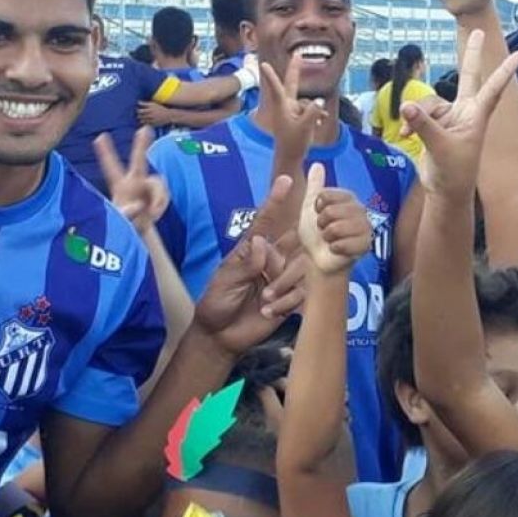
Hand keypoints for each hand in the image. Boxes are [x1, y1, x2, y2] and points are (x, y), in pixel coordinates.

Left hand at [94, 127, 168, 233]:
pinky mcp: (159, 195)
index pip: (111, 167)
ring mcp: (148, 187)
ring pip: (158, 182)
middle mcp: (134, 182)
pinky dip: (162, 203)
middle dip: (142, 145)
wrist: (141, 232)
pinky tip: (155, 213)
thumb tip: (138, 205)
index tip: (99, 137)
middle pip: (139, 161)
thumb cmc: (125, 225)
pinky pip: (164, 193)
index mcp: (119, 186)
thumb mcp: (121, 221)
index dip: (106, 153)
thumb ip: (126, 213)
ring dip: (158, 197)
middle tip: (145, 129)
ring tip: (153, 212)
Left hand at [137, 101, 171, 126]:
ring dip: (141, 119)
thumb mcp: (153, 104)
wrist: (169, 115)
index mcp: (149, 109)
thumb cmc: (160, 108)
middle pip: (140, 116)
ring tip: (142, 117)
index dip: (137, 110)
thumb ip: (145, 103)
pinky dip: (145, 122)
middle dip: (138, 115)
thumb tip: (138, 102)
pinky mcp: (153, 124)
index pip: (139, 111)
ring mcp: (151, 120)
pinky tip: (146, 121)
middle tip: (139, 114)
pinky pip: (146, 124)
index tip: (138, 110)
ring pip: (142, 120)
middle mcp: (150, 115)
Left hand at [191, 176, 308, 357]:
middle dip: (292, 249)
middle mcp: (271, 259)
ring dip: (283, 284)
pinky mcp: (291, 297)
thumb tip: (262, 243)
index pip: (265, 222)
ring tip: (264, 300)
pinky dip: (285, 301)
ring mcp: (282, 277)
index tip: (285, 180)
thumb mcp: (225, 282)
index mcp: (252, 250)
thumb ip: (245, 264)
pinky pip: (300, 292)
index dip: (275, 201)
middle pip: (292, 242)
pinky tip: (269, 311)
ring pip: (299, 268)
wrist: (222, 336)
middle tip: (276, 271)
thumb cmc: (217, 303)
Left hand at [260, 56, 327, 163]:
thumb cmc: (294, 143)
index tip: (264, 65)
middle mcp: (286, 105)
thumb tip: (319, 100)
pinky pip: (310, 109)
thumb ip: (313, 111)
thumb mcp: (305, 127)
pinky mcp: (297, 115)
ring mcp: (292, 110)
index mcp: (282, 107)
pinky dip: (316, 114)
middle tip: (297, 55)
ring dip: (315, 110)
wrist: (290, 157)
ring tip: (320, 122)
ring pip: (307, 102)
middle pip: (291, 83)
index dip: (271, 76)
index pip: (277, 88)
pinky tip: (322, 122)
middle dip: (295, 70)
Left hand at [298, 163, 372, 273]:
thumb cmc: (315, 232)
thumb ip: (315, 186)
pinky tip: (339, 249)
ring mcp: (366, 227)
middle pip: (331, 212)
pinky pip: (343, 243)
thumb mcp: (310, 207)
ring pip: (336, 228)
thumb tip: (317, 163)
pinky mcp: (366, 244)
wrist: (320, 258)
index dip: (318, 208)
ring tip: (332, 239)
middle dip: (322, 224)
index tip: (320, 215)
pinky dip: (335, 248)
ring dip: (328, 237)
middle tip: (326, 230)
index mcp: (348, 197)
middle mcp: (360, 209)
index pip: (326, 195)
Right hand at [401, 30, 517, 198]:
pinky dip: (411, 124)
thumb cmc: (454, 172)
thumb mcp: (440, 147)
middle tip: (478, 32)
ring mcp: (450, 117)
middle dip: (471, 55)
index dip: (505, 70)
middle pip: (468, 76)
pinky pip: (419, 114)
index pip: (493, 88)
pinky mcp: (435, 125)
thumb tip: (407, 106)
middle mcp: (465, 112)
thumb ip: (424, 125)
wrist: (444, 192)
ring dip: (417, 116)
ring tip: (408, 136)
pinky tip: (404, 138)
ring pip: (429, 103)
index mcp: (476, 116)